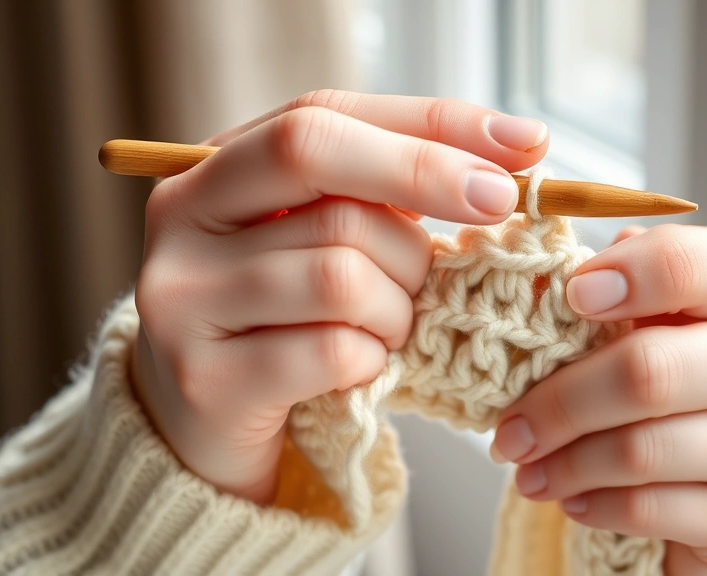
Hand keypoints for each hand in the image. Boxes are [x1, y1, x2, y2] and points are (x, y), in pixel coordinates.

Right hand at [131, 90, 549, 502]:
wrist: (211, 422)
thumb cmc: (290, 316)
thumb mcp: (327, 234)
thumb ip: (393, 187)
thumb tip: (518, 150)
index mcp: (213, 167)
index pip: (322, 112)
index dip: (430, 125)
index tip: (524, 148)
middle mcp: (182, 217)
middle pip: (316, 162)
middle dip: (422, 194)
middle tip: (466, 242)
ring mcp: (183, 299)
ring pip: (339, 270)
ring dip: (399, 303)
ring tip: (393, 324)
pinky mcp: (207, 380)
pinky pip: (333, 351)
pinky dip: (375, 358)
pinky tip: (367, 366)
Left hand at [490, 224, 706, 574]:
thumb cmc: (673, 365)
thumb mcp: (646, 311)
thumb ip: (608, 282)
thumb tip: (548, 276)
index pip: (683, 264)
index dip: (618, 277)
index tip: (568, 297)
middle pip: (651, 371)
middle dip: (561, 403)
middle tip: (510, 427)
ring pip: (643, 450)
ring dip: (565, 463)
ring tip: (525, 466)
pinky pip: (652, 509)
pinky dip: (594, 505)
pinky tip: (573, 498)